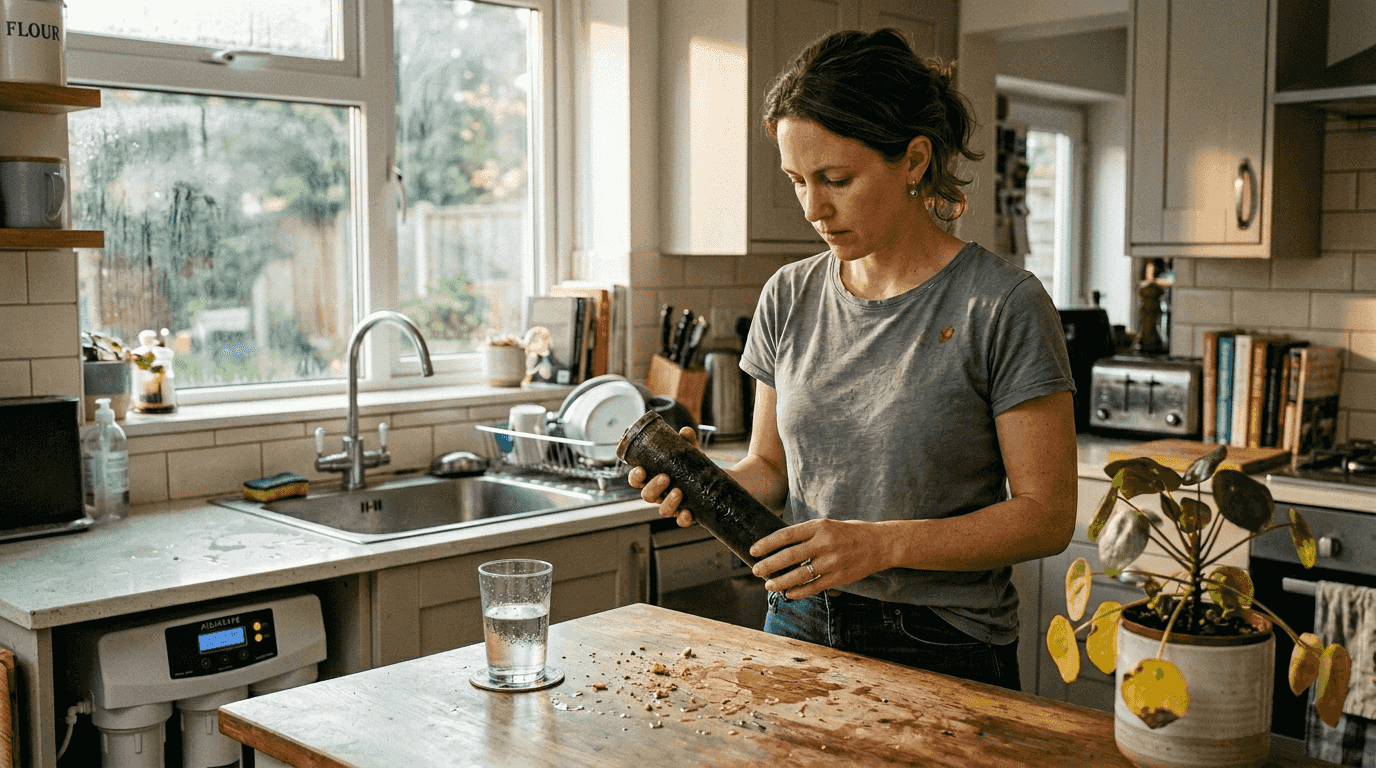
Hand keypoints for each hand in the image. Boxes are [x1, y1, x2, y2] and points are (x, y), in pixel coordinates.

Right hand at [626, 426, 697, 526]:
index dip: (635, 477)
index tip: (641, 469)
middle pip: (647, 496)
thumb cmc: (693, 468)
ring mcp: (673, 506)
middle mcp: (660, 494)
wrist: (715, 484)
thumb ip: (686, 442)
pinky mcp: (687, 515)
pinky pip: (681, 521)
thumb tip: (685, 431)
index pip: (637, 481)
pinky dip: (683, 519)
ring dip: (668, 503)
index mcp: (654, 479)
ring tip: (678, 491)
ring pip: (662, 510)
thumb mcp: (690, 453)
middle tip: (665, 477)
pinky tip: (688, 513)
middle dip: (654, 487)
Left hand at [748, 519, 885, 599]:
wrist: (881, 544)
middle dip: (769, 564)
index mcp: (820, 526)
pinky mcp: (839, 577)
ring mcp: (832, 561)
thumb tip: (779, 545)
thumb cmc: (850, 532)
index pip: (786, 535)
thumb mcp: (827, 525)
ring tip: (768, 584)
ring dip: (781, 581)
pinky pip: (814, 586)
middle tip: (755, 570)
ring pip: (800, 575)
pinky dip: (799, 592)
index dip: (767, 544)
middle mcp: (825, 543)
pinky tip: (788, 593)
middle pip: (789, 556)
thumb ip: (807, 534)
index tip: (753, 550)